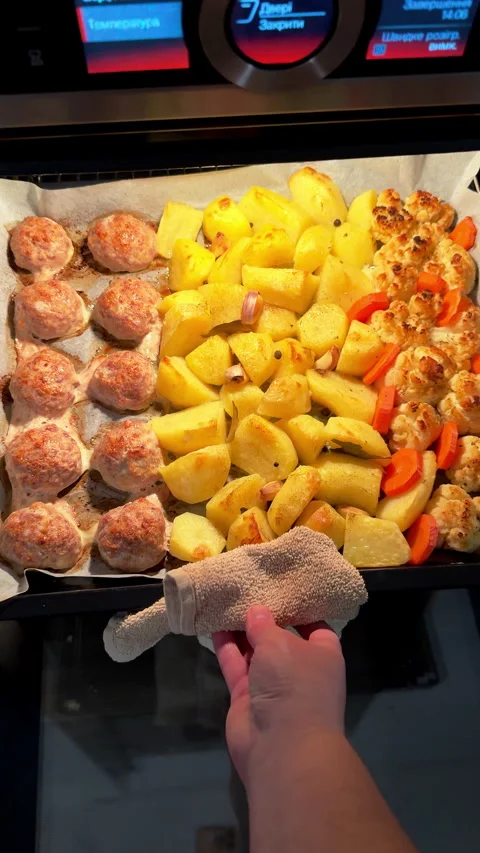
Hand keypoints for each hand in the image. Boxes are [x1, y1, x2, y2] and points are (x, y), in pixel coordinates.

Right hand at [213, 606, 345, 784]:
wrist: (281, 747)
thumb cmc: (294, 686)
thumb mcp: (280, 645)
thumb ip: (264, 626)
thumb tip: (256, 612)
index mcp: (322, 654)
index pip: (312, 624)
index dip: (296, 607)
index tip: (278, 587)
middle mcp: (299, 668)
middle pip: (279, 637)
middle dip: (263, 617)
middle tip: (244, 590)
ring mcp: (272, 684)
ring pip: (254, 651)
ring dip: (240, 630)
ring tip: (224, 602)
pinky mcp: (247, 697)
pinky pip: (236, 665)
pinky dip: (225, 647)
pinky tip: (213, 625)